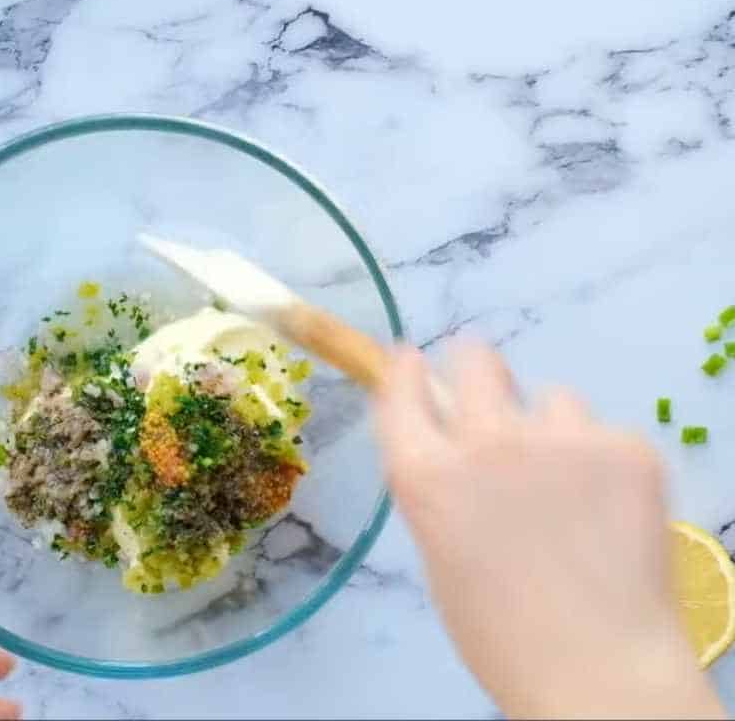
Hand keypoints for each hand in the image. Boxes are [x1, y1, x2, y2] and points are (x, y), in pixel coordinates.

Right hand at [376, 344, 725, 719]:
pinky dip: (603, 464)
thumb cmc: (501, 632)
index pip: (401, 388)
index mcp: (426, 476)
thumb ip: (440, 486)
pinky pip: (604, 434)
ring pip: (552, 400)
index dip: (405, 368)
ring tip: (568, 490)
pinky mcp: (626, 448)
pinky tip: (607, 512)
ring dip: (551, 430)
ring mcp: (561, 439)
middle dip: (478, 372)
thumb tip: (452, 443)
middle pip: (476, 360)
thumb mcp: (440, 553)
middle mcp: (486, 442)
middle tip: (494, 403)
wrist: (597, 670)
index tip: (412, 358)